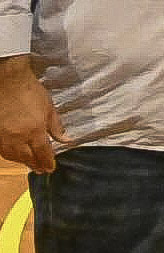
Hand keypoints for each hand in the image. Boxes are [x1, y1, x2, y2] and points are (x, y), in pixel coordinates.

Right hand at [0, 55, 69, 172]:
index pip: (43, 153)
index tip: (51, 168)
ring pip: (13, 156)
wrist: (8, 81)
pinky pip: (2, 150)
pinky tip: (15, 155)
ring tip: (29, 164)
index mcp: (34, 131)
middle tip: (41, 170)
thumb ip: (56, 126)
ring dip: (22, 162)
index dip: (48, 162)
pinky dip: (10, 155)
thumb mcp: (49, 108)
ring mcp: (3, 137)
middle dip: (35, 165)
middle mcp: (17, 137)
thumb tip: (67, 140)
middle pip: (27, 157)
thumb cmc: (31, 92)